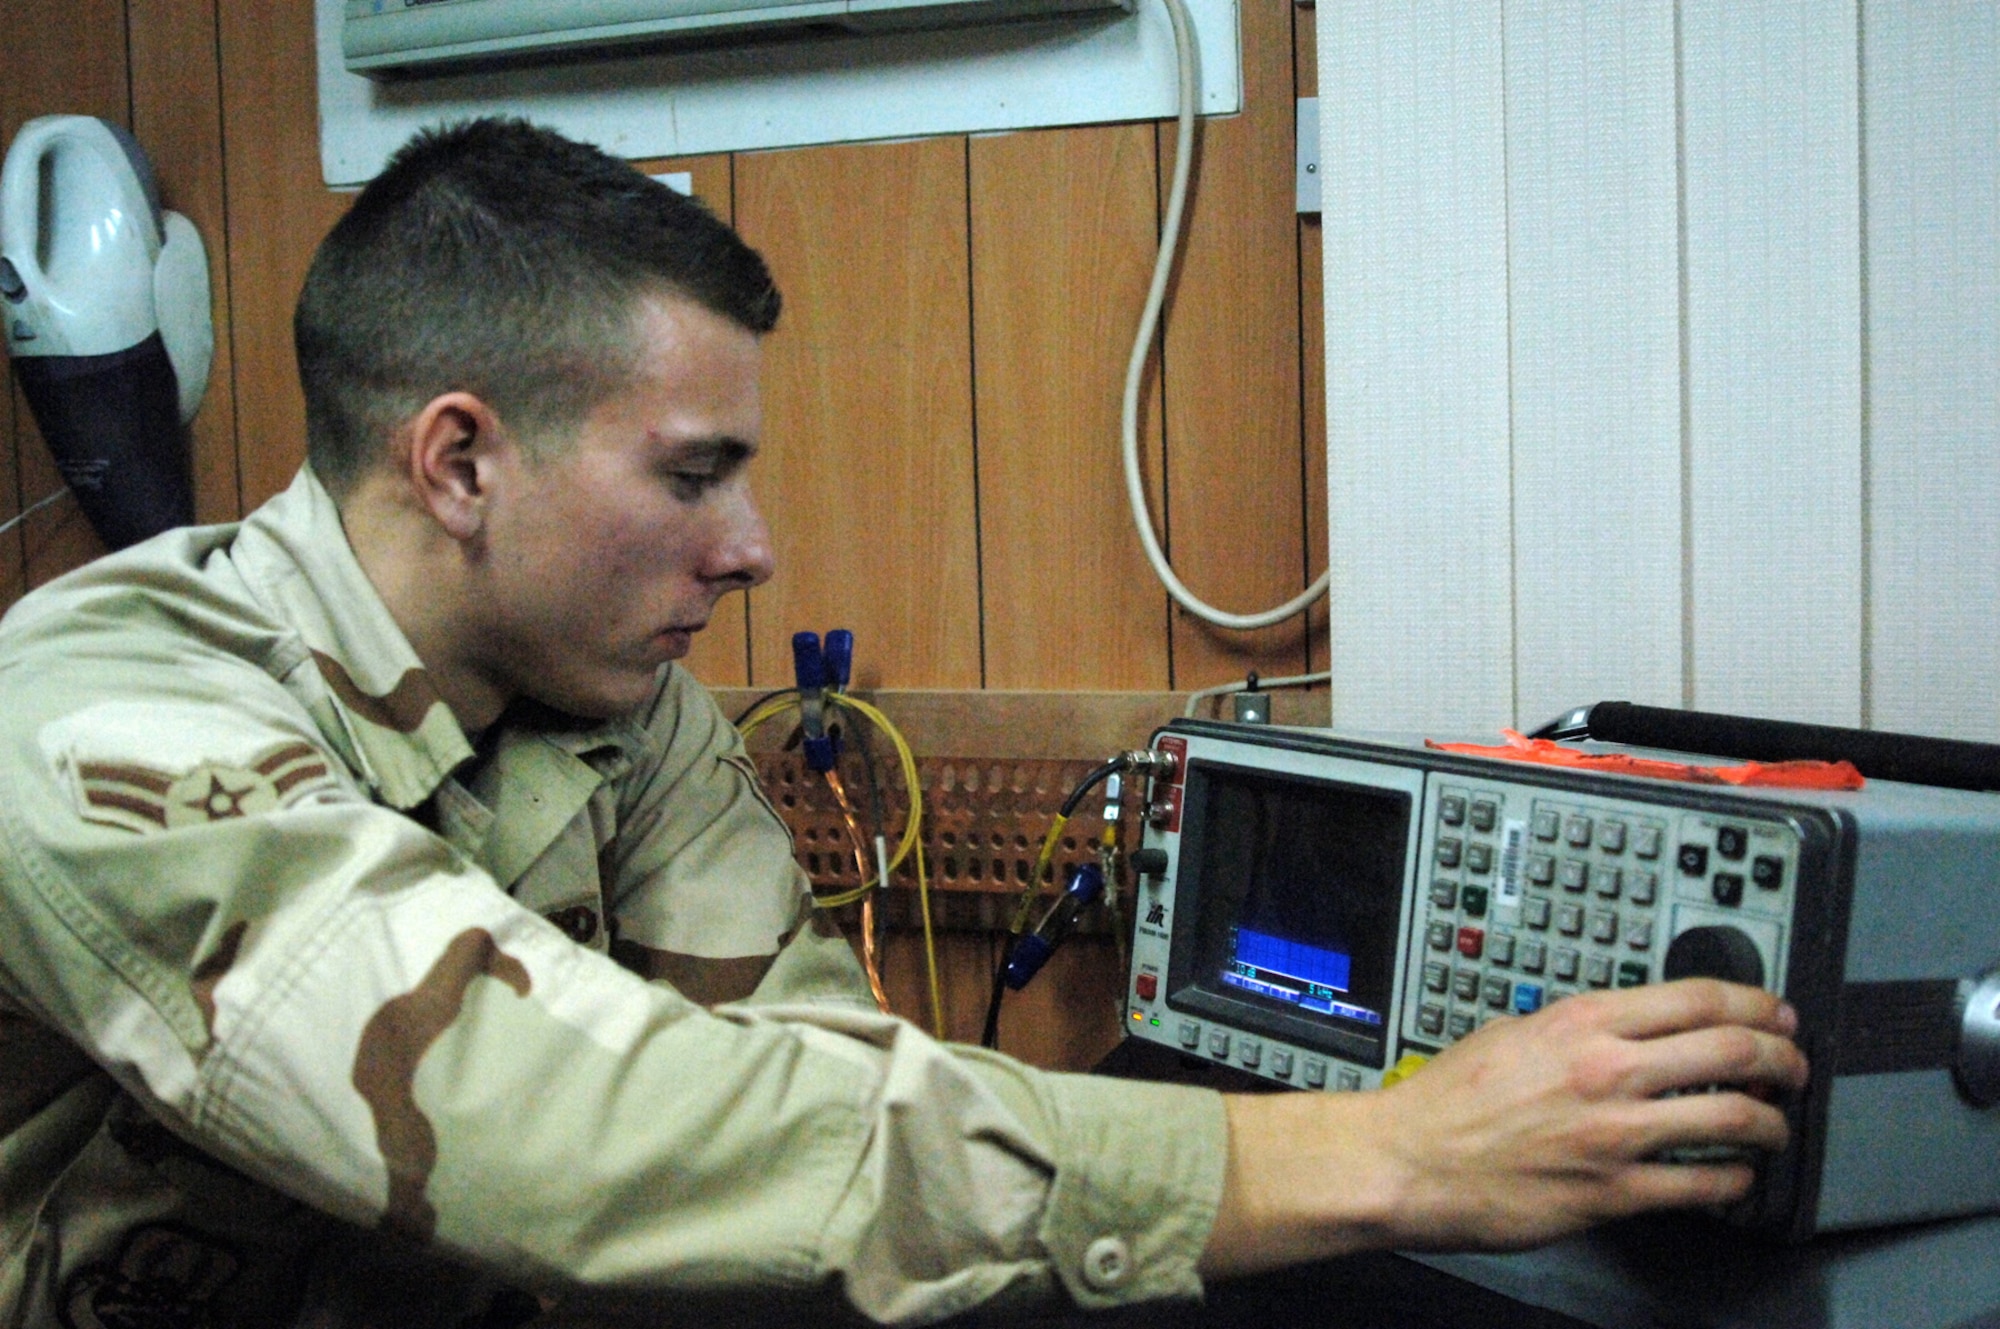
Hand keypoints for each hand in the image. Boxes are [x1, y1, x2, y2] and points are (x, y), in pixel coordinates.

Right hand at [1200, 979, 1807, 1276]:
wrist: (1412, 1160)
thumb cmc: (1450, 1100)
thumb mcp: (1515, 1030)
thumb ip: (1577, 1027)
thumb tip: (1623, 1026)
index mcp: (1583, 1022)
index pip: (1698, 996)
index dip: (1756, 1002)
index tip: (1775, 1012)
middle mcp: (1608, 1071)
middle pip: (1732, 1048)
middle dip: (1782, 1056)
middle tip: (1794, 1065)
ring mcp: (1616, 1134)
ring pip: (1733, 1115)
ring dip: (1772, 1121)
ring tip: (1777, 1124)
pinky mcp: (1614, 1192)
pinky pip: (1702, 1184)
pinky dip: (1735, 1180)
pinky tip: (1736, 1177)